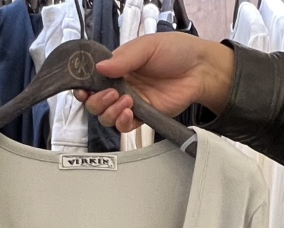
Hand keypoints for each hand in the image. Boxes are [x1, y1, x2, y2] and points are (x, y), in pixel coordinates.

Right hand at [75, 34, 235, 132]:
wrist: (200, 70)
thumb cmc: (176, 52)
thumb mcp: (147, 46)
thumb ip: (123, 58)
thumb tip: (100, 68)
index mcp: (118, 66)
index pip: (92, 80)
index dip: (84, 86)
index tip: (84, 89)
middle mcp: (121, 86)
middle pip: (95, 102)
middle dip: (97, 101)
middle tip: (112, 94)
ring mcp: (131, 103)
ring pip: (106, 116)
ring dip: (110, 112)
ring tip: (126, 101)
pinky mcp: (142, 117)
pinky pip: (124, 126)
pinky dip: (122, 122)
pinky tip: (130, 112)